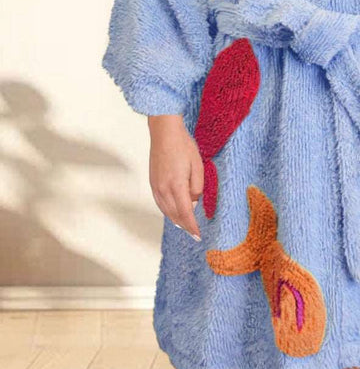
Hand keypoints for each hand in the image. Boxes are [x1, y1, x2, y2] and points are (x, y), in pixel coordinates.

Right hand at [148, 114, 202, 241]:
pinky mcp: (153, 182)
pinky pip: (160, 203)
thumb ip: (197, 186)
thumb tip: (194, 201)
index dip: (192, 226)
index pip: (185, 212)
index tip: (198, 235)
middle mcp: (163, 189)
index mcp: (176, 185)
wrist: (164, 133)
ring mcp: (156, 186)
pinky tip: (174, 213)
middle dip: (185, 226)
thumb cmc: (184, 146)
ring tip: (186, 227)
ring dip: (176, 220)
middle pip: (175, 214)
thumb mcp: (198, 165)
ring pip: (166, 210)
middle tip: (195, 234)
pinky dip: (168, 211)